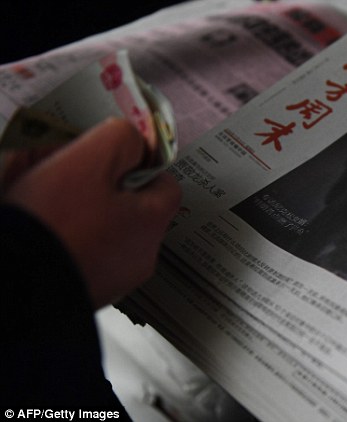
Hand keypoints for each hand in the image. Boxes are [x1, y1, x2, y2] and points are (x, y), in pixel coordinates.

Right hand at [5, 118, 181, 307]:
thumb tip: (133, 141)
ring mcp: (115, 280)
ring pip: (108, 232)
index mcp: (151, 223)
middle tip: (72, 178)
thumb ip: (121, 140)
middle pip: (134, 209)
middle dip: (107, 188)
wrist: (15, 282)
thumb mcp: (90, 160)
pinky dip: (71, 239)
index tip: (113, 159)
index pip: (166, 185)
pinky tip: (46, 230)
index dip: (141, 165)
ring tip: (50, 202)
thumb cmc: (54, 221)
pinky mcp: (87, 293)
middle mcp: (142, 256)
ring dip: (86, 213)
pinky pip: (87, 255)